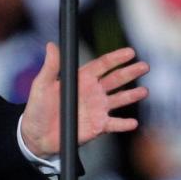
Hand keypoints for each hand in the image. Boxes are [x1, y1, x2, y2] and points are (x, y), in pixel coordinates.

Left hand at [20, 42, 148, 158]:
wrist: (36, 134)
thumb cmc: (37, 108)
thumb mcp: (42, 85)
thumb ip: (50, 66)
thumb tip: (52, 45)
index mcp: (81, 79)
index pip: (102, 65)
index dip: (116, 58)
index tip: (130, 52)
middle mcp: (93, 92)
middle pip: (115, 79)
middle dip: (130, 72)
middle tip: (144, 66)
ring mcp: (97, 109)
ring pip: (119, 99)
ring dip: (132, 95)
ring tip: (144, 91)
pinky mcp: (98, 126)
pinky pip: (114, 124)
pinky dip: (124, 124)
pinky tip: (132, 122)